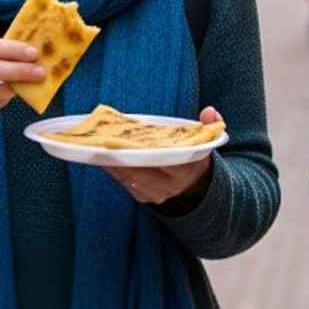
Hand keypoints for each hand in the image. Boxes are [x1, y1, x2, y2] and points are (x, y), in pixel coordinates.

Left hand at [104, 107, 222, 205]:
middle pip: (141, 172)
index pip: (166, 161)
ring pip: (130, 179)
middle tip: (105, 142)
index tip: (130, 141)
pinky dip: (114, 170)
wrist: (196, 188)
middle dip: (122, 158)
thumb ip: (210, 126)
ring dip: (113, 164)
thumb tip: (210, 111)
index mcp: (187, 170)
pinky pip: (125, 183)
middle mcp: (170, 186)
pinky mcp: (143, 197)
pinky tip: (103, 157)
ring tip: (98, 147)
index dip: (146, 152)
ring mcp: (155, 194)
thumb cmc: (196, 158)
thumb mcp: (207, 142)